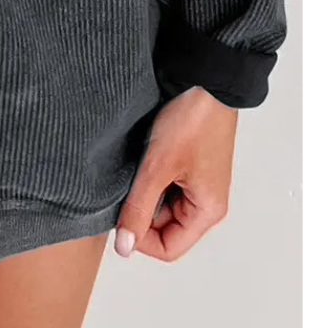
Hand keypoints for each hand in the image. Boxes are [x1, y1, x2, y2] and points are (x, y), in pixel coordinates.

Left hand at [112, 87, 237, 260]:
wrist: (204, 79)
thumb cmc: (194, 120)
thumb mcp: (159, 167)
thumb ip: (139, 207)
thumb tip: (124, 247)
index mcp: (208, 210)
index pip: (169, 248)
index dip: (140, 238)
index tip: (119, 215)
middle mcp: (205, 201)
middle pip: (164, 227)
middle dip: (140, 211)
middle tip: (123, 186)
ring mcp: (196, 182)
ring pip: (161, 204)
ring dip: (143, 192)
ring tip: (135, 167)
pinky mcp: (188, 164)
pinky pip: (164, 184)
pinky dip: (149, 176)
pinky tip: (141, 158)